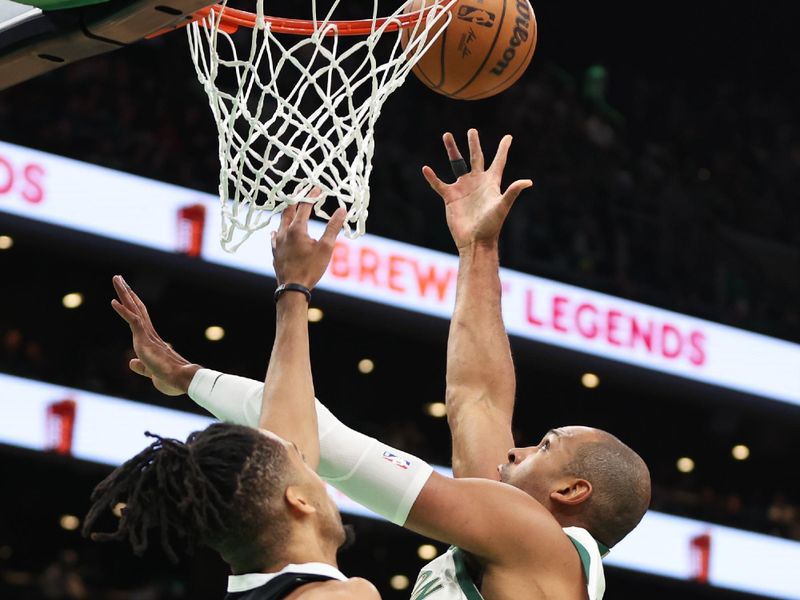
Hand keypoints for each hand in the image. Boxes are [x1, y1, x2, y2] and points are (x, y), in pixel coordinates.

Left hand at [110, 275, 196, 395]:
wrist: (182, 379)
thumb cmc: (172, 379)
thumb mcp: (151, 372)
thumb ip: (141, 367)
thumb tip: (131, 363)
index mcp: (152, 341)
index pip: (140, 319)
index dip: (133, 306)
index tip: (128, 293)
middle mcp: (150, 335)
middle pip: (137, 308)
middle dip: (127, 293)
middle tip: (119, 278)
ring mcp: (148, 336)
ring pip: (134, 309)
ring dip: (124, 293)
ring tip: (117, 278)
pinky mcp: (145, 340)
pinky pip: (133, 321)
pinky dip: (123, 311)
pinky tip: (113, 301)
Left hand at [271, 193, 346, 288]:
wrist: (292, 289)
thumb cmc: (310, 268)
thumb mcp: (326, 248)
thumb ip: (333, 227)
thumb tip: (342, 210)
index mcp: (297, 229)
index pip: (305, 206)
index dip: (312, 195)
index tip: (317, 187)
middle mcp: (284, 232)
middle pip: (289, 209)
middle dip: (296, 198)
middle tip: (302, 190)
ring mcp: (277, 242)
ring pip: (280, 222)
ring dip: (287, 212)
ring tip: (291, 207)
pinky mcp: (275, 252)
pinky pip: (274, 236)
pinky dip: (278, 229)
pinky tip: (277, 231)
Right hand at [422, 129, 531, 250]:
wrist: (474, 241)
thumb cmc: (491, 226)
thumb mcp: (502, 207)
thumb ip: (512, 192)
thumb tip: (528, 182)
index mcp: (491, 183)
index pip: (498, 162)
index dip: (503, 149)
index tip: (509, 137)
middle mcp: (477, 182)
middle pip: (475, 158)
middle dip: (473, 144)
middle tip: (472, 131)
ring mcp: (463, 189)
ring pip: (456, 164)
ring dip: (452, 150)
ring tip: (447, 135)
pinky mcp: (450, 197)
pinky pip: (439, 184)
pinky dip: (432, 177)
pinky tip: (426, 168)